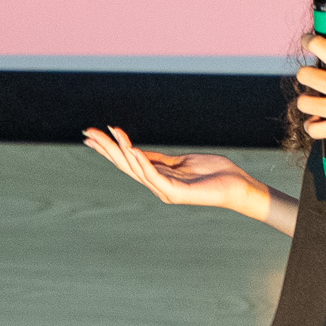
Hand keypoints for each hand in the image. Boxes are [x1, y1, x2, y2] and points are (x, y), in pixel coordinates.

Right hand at [83, 126, 268, 219]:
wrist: (238, 187)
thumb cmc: (216, 174)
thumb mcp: (185, 162)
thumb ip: (164, 160)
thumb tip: (140, 151)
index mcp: (159, 175)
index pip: (129, 160)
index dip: (111, 147)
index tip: (93, 135)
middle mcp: (158, 184)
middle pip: (126, 164)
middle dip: (107, 149)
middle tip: (87, 133)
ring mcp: (165, 189)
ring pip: (136, 169)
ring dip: (122, 151)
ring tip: (109, 135)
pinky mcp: (176, 192)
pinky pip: (154, 175)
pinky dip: (142, 162)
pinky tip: (132, 150)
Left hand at [295, 37, 325, 149]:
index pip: (320, 47)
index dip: (309, 42)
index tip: (308, 42)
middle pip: (305, 75)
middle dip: (307, 73)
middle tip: (313, 75)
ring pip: (303, 102)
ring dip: (307, 100)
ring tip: (315, 100)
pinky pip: (314, 129)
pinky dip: (313, 126)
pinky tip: (318, 121)